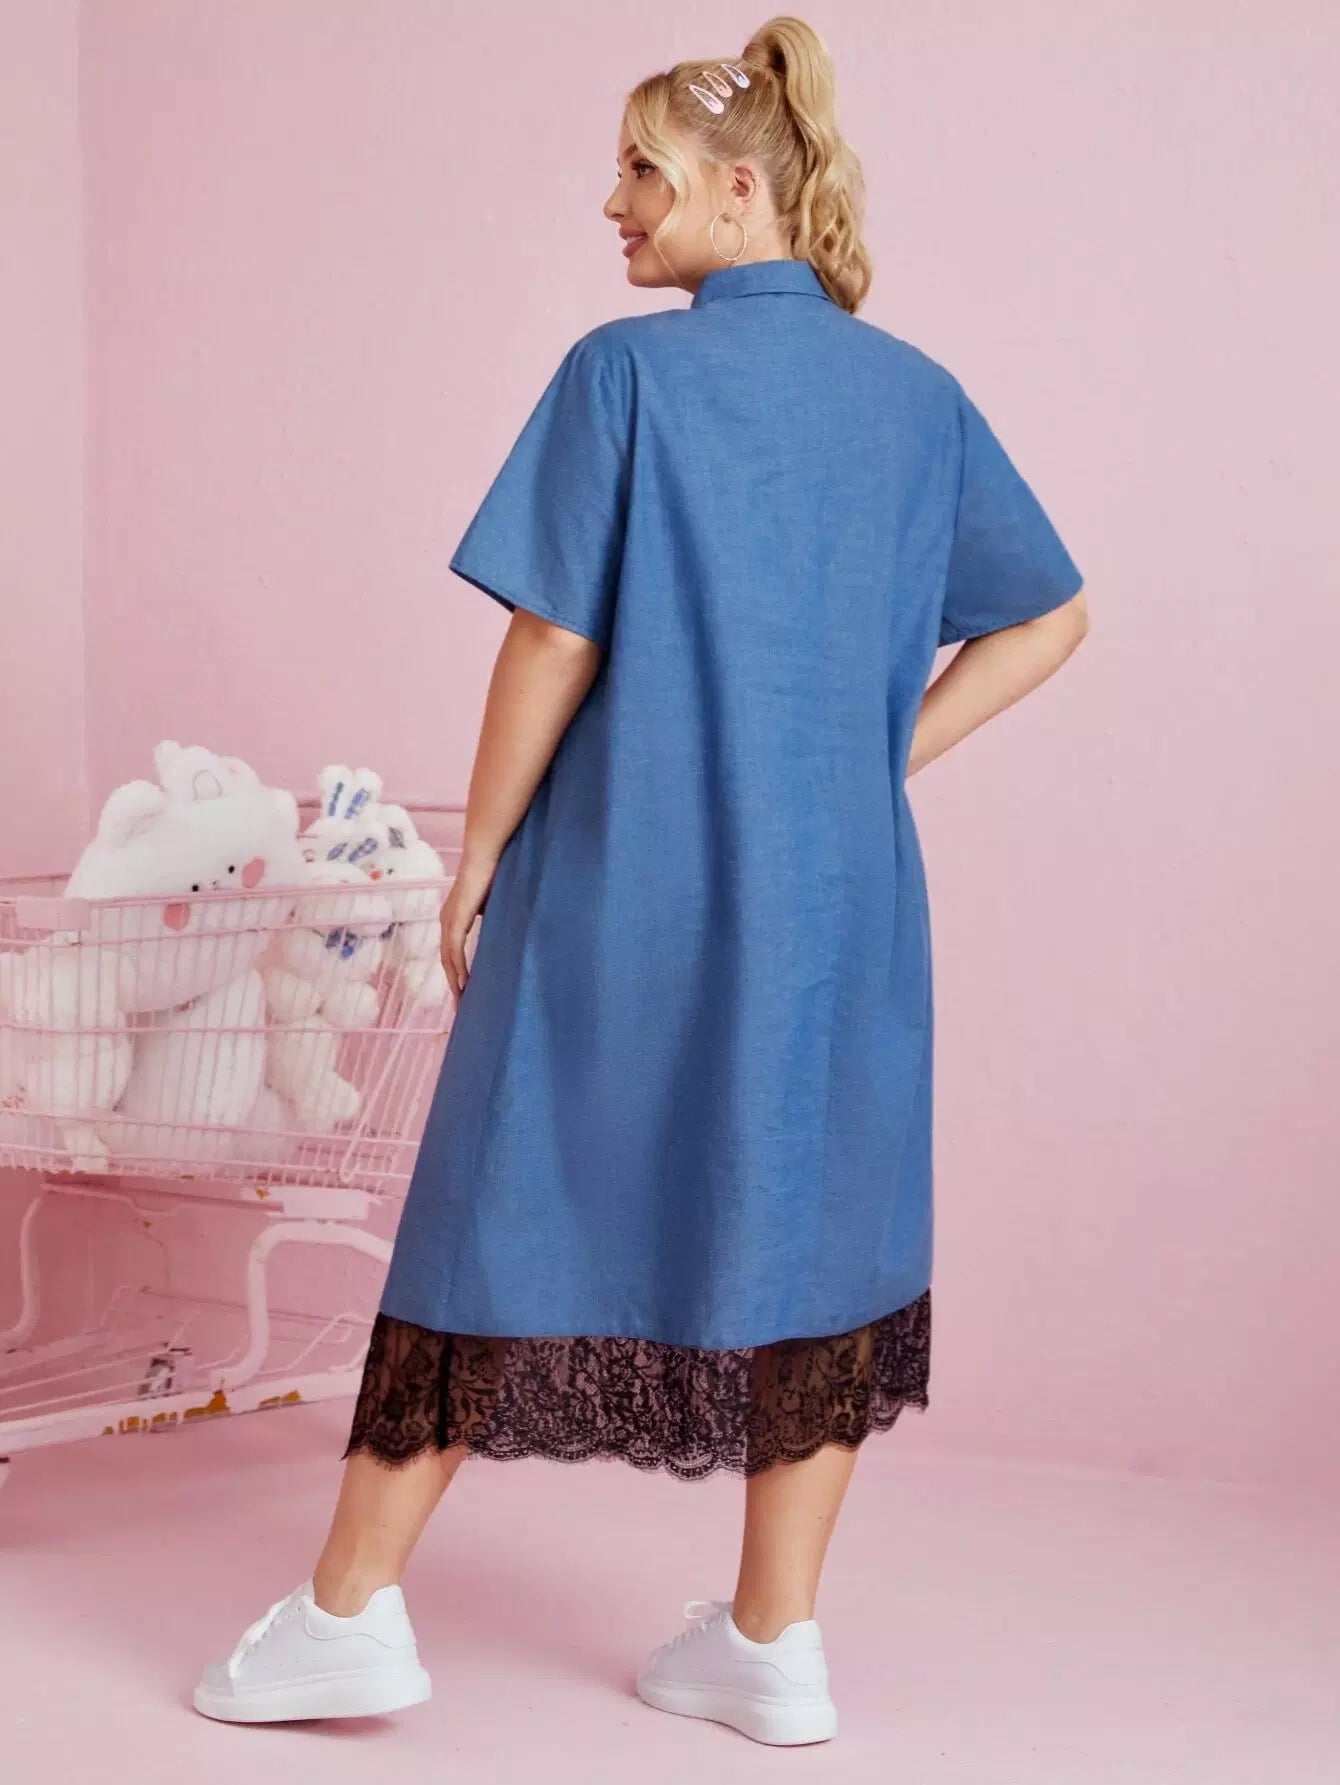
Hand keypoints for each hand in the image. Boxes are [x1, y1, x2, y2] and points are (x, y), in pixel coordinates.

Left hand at [438, 852, 497, 998]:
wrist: (487, 853)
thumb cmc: (494, 873)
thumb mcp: (494, 904)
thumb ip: (494, 920)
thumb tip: (507, 935)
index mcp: (454, 918)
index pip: (452, 953)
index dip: (457, 973)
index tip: (465, 993)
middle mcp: (447, 920)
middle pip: (447, 961)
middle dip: (454, 986)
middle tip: (462, 1009)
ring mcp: (449, 920)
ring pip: (448, 959)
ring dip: (455, 982)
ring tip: (463, 1002)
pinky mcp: (456, 918)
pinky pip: (454, 950)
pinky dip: (458, 968)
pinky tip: (464, 984)